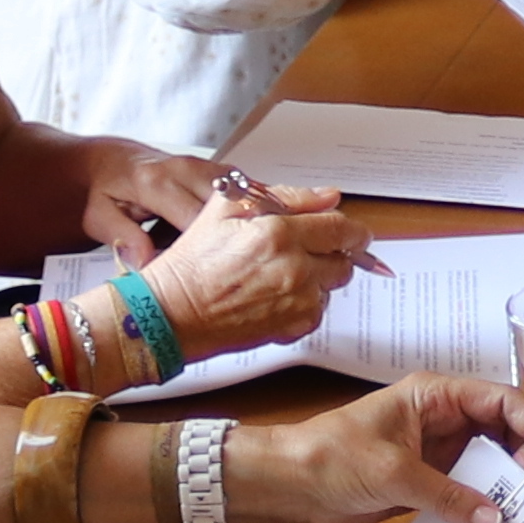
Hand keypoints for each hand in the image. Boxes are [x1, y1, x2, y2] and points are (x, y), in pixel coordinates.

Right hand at [141, 182, 364, 352]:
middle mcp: (295, 268)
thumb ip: (284, 196)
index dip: (350, 229)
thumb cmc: (193, 262)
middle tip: (307, 251)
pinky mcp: (295, 326)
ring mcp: (297, 300)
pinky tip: (276, 294)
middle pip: (344, 259)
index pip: (341, 227)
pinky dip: (305, 301)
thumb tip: (326, 195)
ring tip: (282, 273)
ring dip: (318, 277)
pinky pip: (318, 309)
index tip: (349, 232)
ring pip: (332, 285)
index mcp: (279, 233)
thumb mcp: (227, 209)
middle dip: (332, 252)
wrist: (173, 312)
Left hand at [231, 376, 523, 522]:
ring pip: (491, 462)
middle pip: (504, 430)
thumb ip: (448, 495)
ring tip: (522, 508)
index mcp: (435, 396)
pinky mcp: (428, 482)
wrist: (288, 483)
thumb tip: (495, 518)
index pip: (501, 400)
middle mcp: (442, 419)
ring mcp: (437, 451)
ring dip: (508, 483)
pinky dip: (485, 505)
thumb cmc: (330, 456)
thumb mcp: (394, 473)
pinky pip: (469, 491)